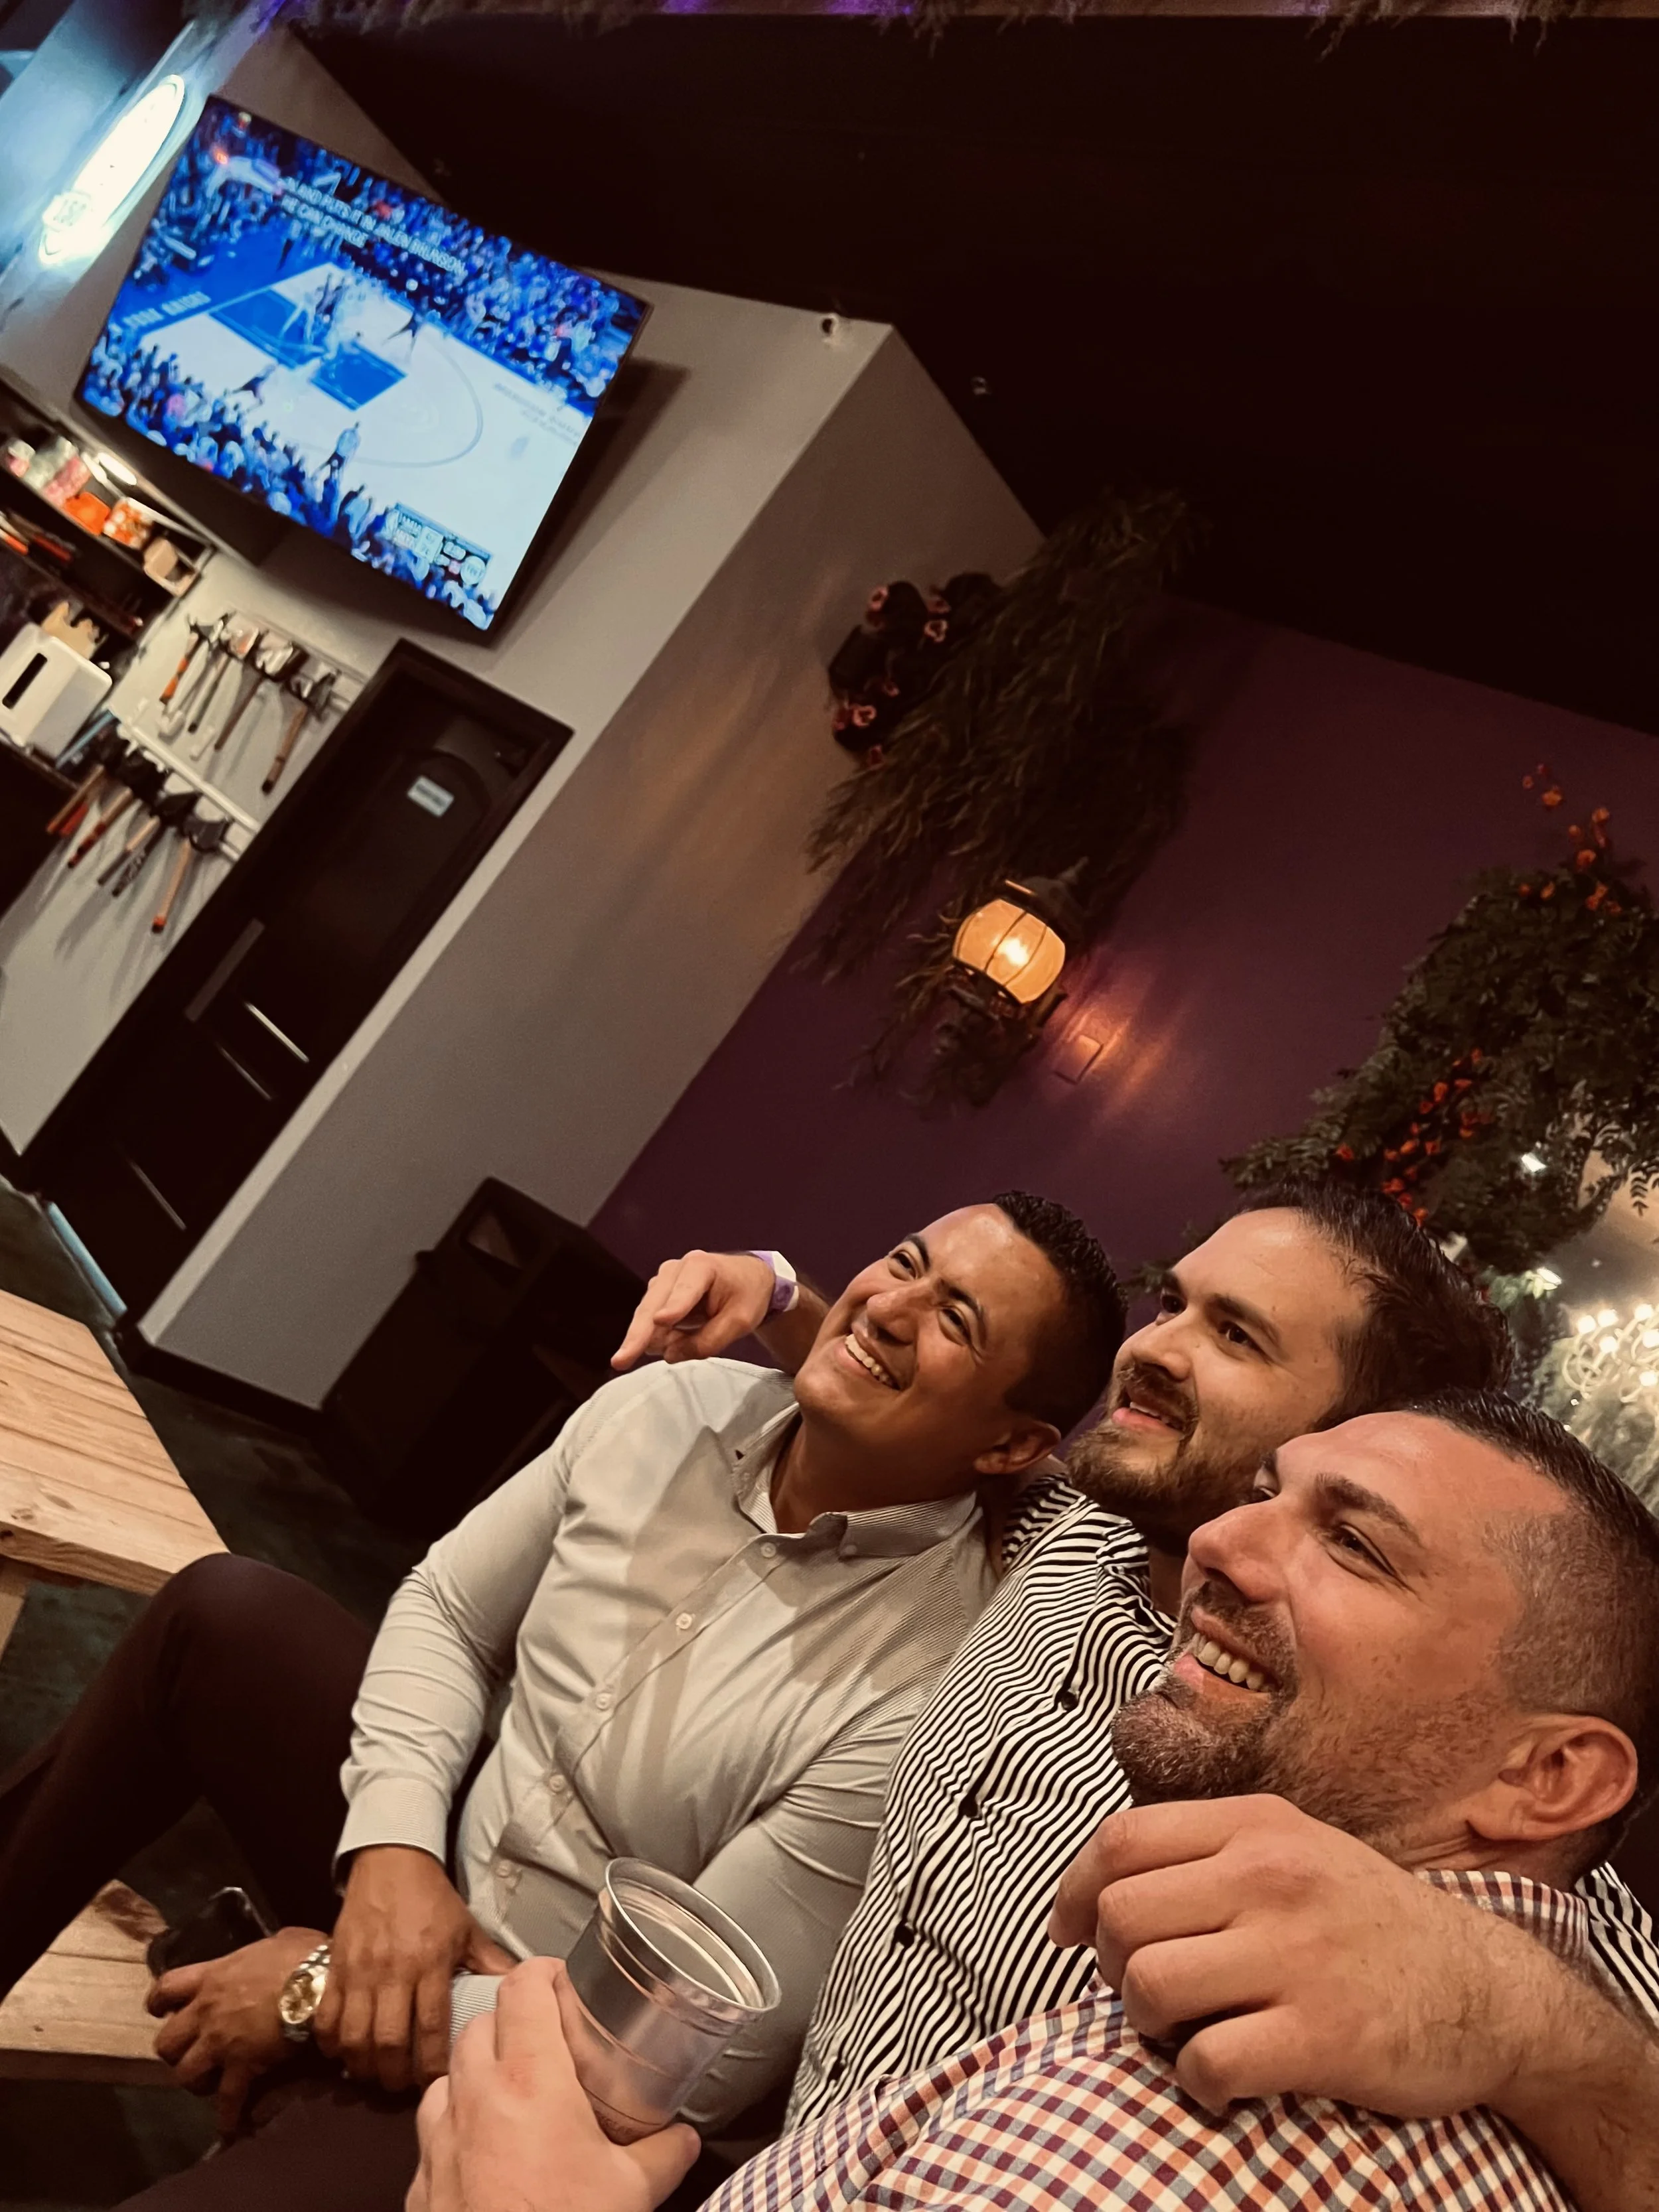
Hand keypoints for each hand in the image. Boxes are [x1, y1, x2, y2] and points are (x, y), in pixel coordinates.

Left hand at [148, 1925, 323, 2132]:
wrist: (317, 1985)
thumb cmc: (302, 1956)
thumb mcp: (280, 1939)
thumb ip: (261, 1952)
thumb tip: (273, 1950)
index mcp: (213, 1976)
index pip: (166, 1988)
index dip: (158, 2001)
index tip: (161, 2010)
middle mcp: (206, 2012)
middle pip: (165, 2042)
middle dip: (174, 2051)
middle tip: (191, 2051)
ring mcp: (220, 2043)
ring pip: (184, 2074)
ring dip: (194, 2081)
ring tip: (209, 2083)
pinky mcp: (241, 2067)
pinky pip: (227, 2100)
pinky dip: (227, 2116)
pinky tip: (231, 2127)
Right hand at [319, 1845, 514, 2092]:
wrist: (391, 1861)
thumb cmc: (433, 1899)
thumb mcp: (468, 1928)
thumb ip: (491, 1963)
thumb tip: (525, 1989)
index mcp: (430, 1961)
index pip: (432, 2025)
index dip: (433, 2063)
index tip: (437, 2082)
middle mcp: (393, 1970)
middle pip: (388, 2041)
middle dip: (394, 2075)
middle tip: (401, 2086)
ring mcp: (359, 1970)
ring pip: (354, 2035)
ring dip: (362, 2065)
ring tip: (374, 2075)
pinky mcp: (334, 1966)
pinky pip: (325, 2017)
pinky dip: (331, 2044)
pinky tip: (343, 2053)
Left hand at [407, 1958, 698, 2211]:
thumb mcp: (633, 2191)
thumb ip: (663, 2153)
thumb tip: (683, 2137)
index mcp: (530, 2081)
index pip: (522, 1990)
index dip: (542, 1973)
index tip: (560, 1980)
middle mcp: (476, 2099)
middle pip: (479, 2024)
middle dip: (510, 2021)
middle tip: (544, 2037)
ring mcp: (441, 2142)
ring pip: (446, 2075)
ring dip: (474, 2072)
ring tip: (507, 2091)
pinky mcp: (421, 2185)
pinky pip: (431, 2135)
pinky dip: (453, 2128)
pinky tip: (480, 2150)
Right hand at [611, 1251, 773, 1370]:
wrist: (749, 1279)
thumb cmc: (747, 1295)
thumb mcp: (739, 1322)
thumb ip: (708, 1341)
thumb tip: (668, 1355)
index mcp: (701, 1266)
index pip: (686, 1290)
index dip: (674, 1307)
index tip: (660, 1321)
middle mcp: (675, 1269)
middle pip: (653, 1305)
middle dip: (638, 1334)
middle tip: (621, 1360)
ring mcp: (663, 1282)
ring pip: (646, 1314)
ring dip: (647, 1339)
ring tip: (658, 1353)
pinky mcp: (658, 1296)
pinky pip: (650, 1321)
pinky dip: (655, 1338)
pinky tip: (669, 1345)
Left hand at [1049, 1794, 1549, 2119]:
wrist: (1487, 1991)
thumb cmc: (1369, 1922)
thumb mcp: (1296, 1849)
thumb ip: (1207, 1854)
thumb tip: (1098, 1891)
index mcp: (1257, 1827)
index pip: (1120, 1841)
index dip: (1073, 1892)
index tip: (1066, 1933)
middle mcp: (1271, 1877)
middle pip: (1121, 1916)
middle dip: (1110, 1964)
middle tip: (1144, 1993)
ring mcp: (1297, 1955)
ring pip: (1148, 1984)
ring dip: (1147, 2025)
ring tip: (1183, 2033)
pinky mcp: (1322, 2036)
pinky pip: (1206, 2061)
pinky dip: (1197, 2082)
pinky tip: (1222, 2079)